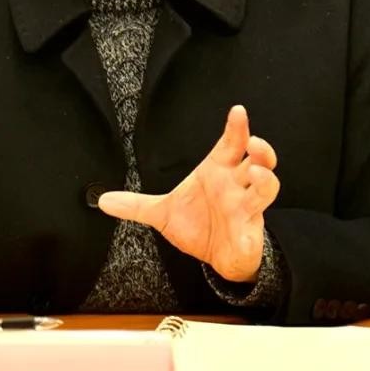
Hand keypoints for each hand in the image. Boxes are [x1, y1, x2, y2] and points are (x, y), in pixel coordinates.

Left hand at [97, 105, 278, 282]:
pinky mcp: (249, 234)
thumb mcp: (161, 214)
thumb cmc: (198, 225)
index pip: (230, 144)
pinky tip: (243, 234)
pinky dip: (249, 234)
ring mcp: (246, 208)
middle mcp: (236, 186)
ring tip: (255, 174)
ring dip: (265, 181)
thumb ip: (135, 205)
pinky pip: (254, 232)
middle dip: (261, 150)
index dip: (236, 128)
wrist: (214, 258)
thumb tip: (102, 200)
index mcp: (218, 172)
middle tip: (253, 143)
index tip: (238, 112)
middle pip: (258, 160)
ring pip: (267, 188)